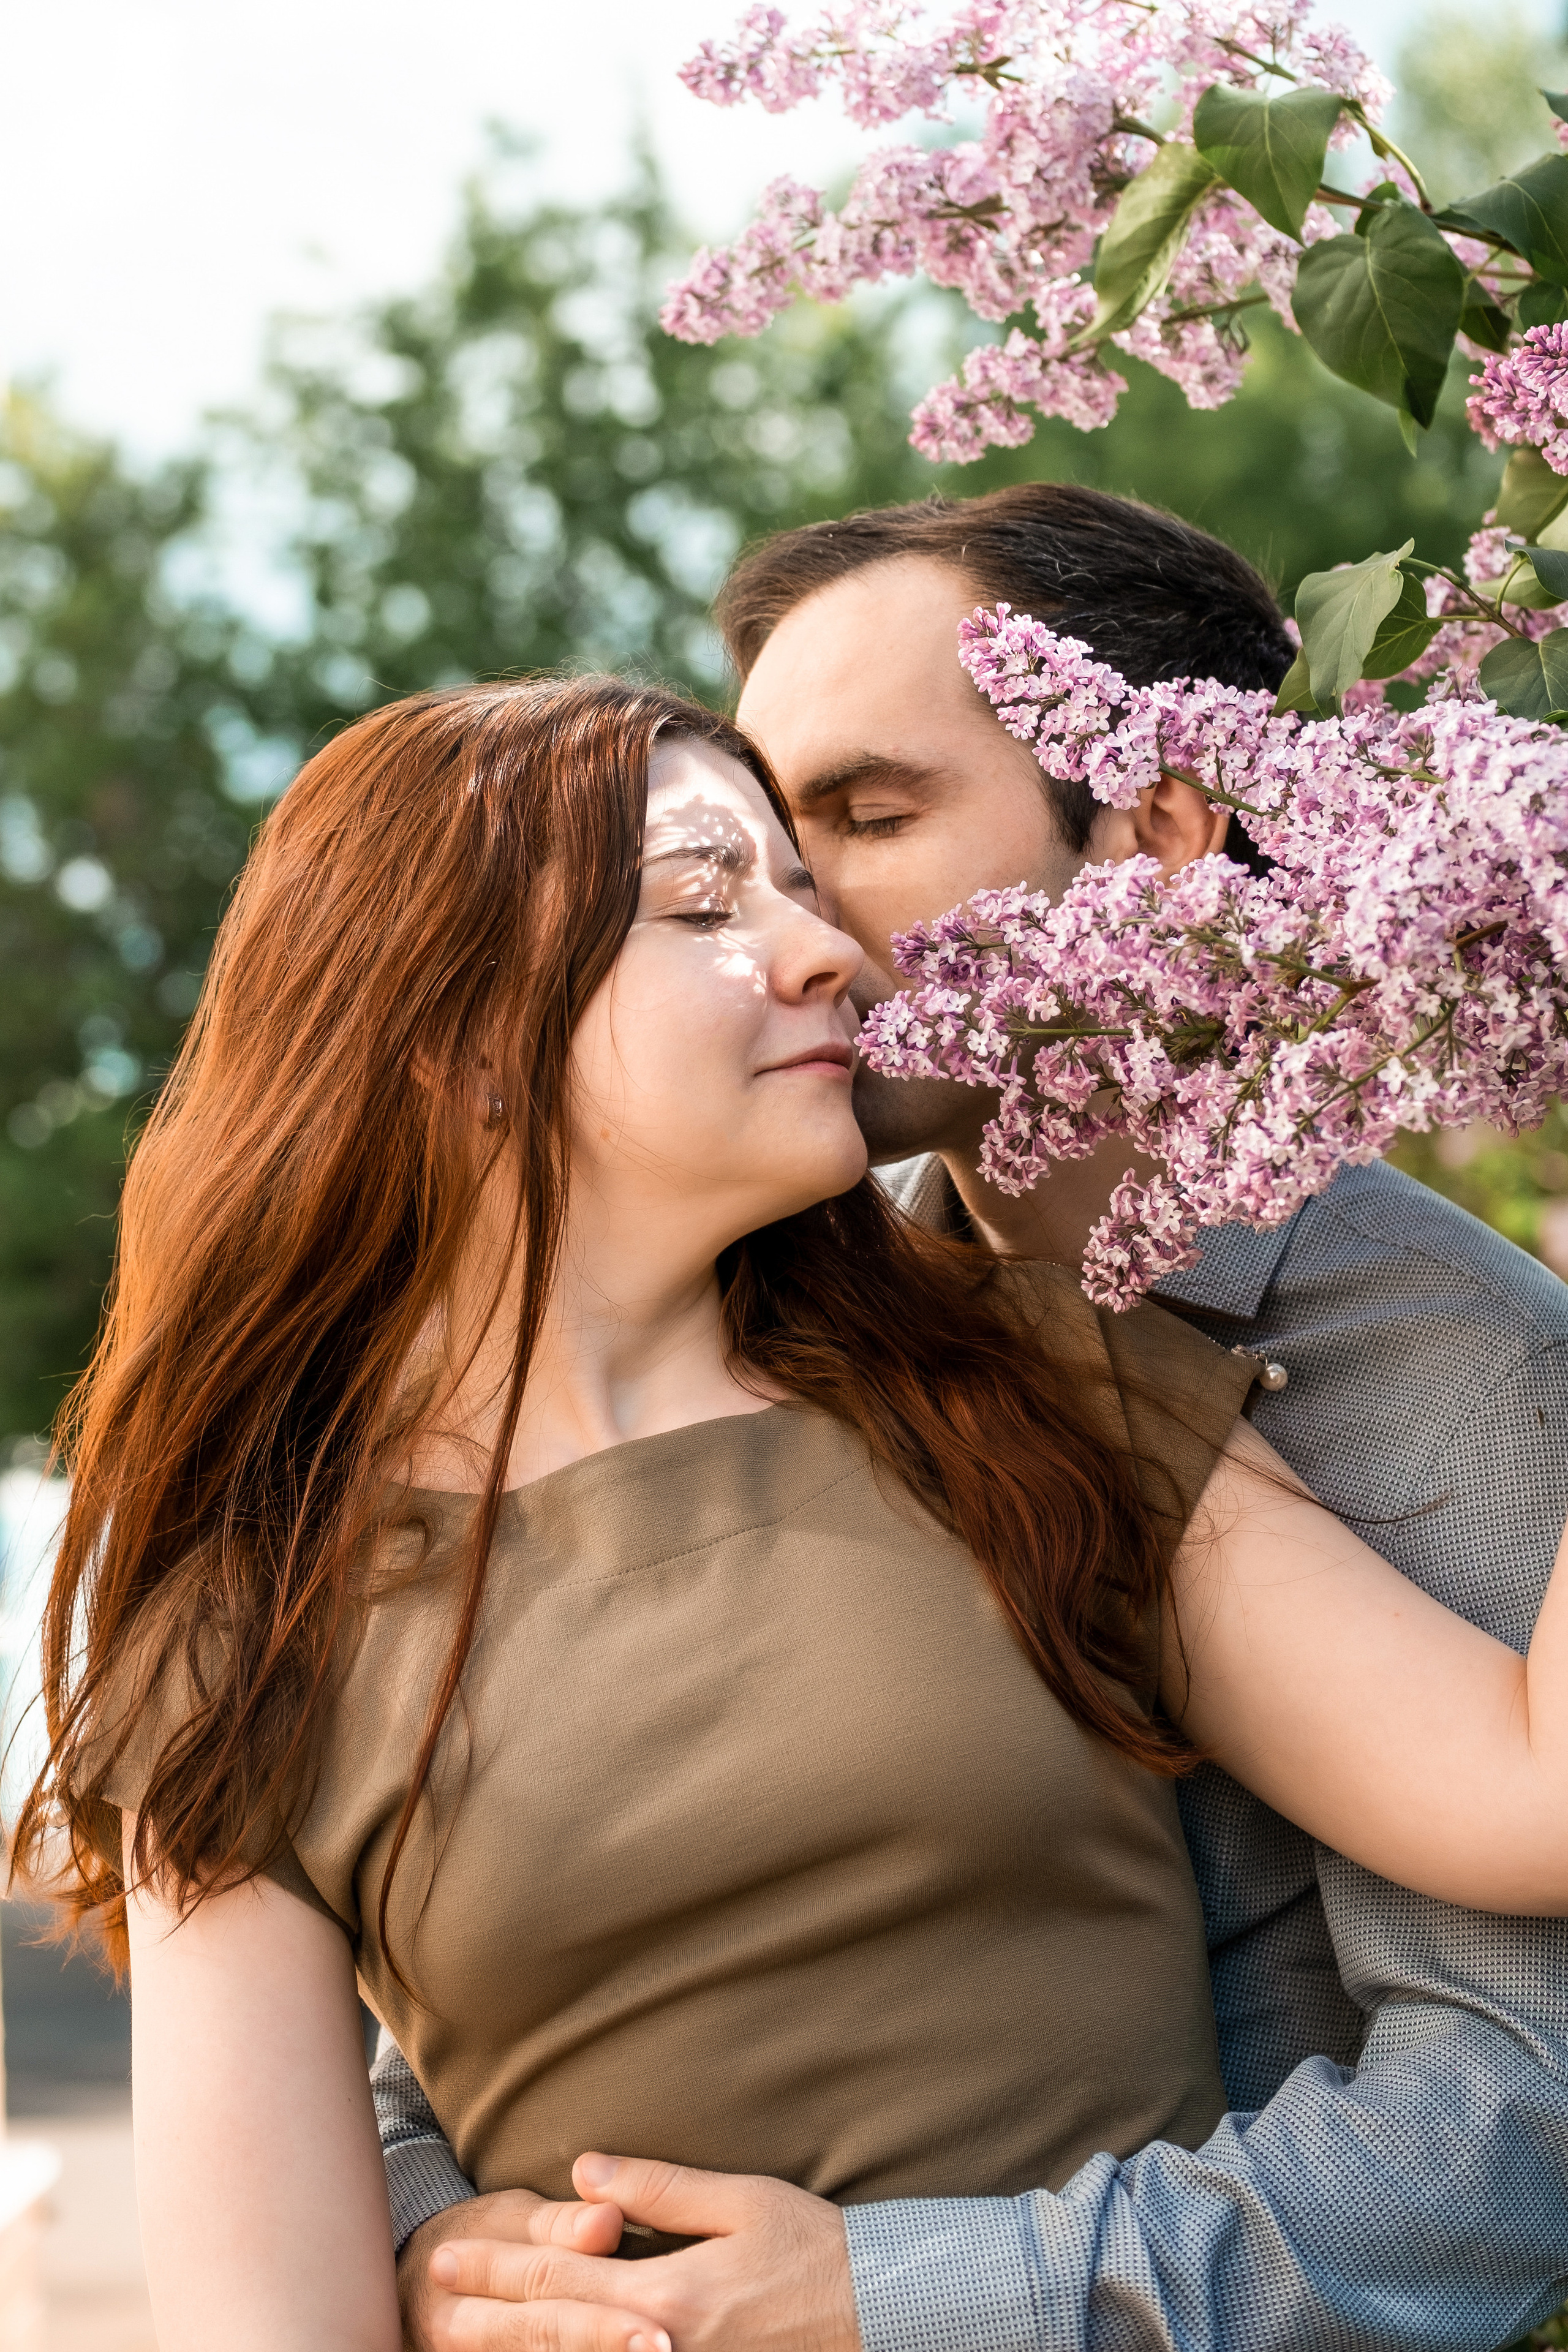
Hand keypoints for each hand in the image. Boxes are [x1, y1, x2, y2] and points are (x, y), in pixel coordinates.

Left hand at [425, 2153, 860, 2351]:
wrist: (876, 2315)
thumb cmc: (813, 2251)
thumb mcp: (741, 2201)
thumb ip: (659, 2189)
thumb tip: (584, 2170)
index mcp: (667, 2294)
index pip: (562, 2280)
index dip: (501, 2270)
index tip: (452, 2258)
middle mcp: (659, 2347)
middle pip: (555, 2336)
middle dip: (489, 2320)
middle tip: (434, 2305)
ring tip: (464, 2342)